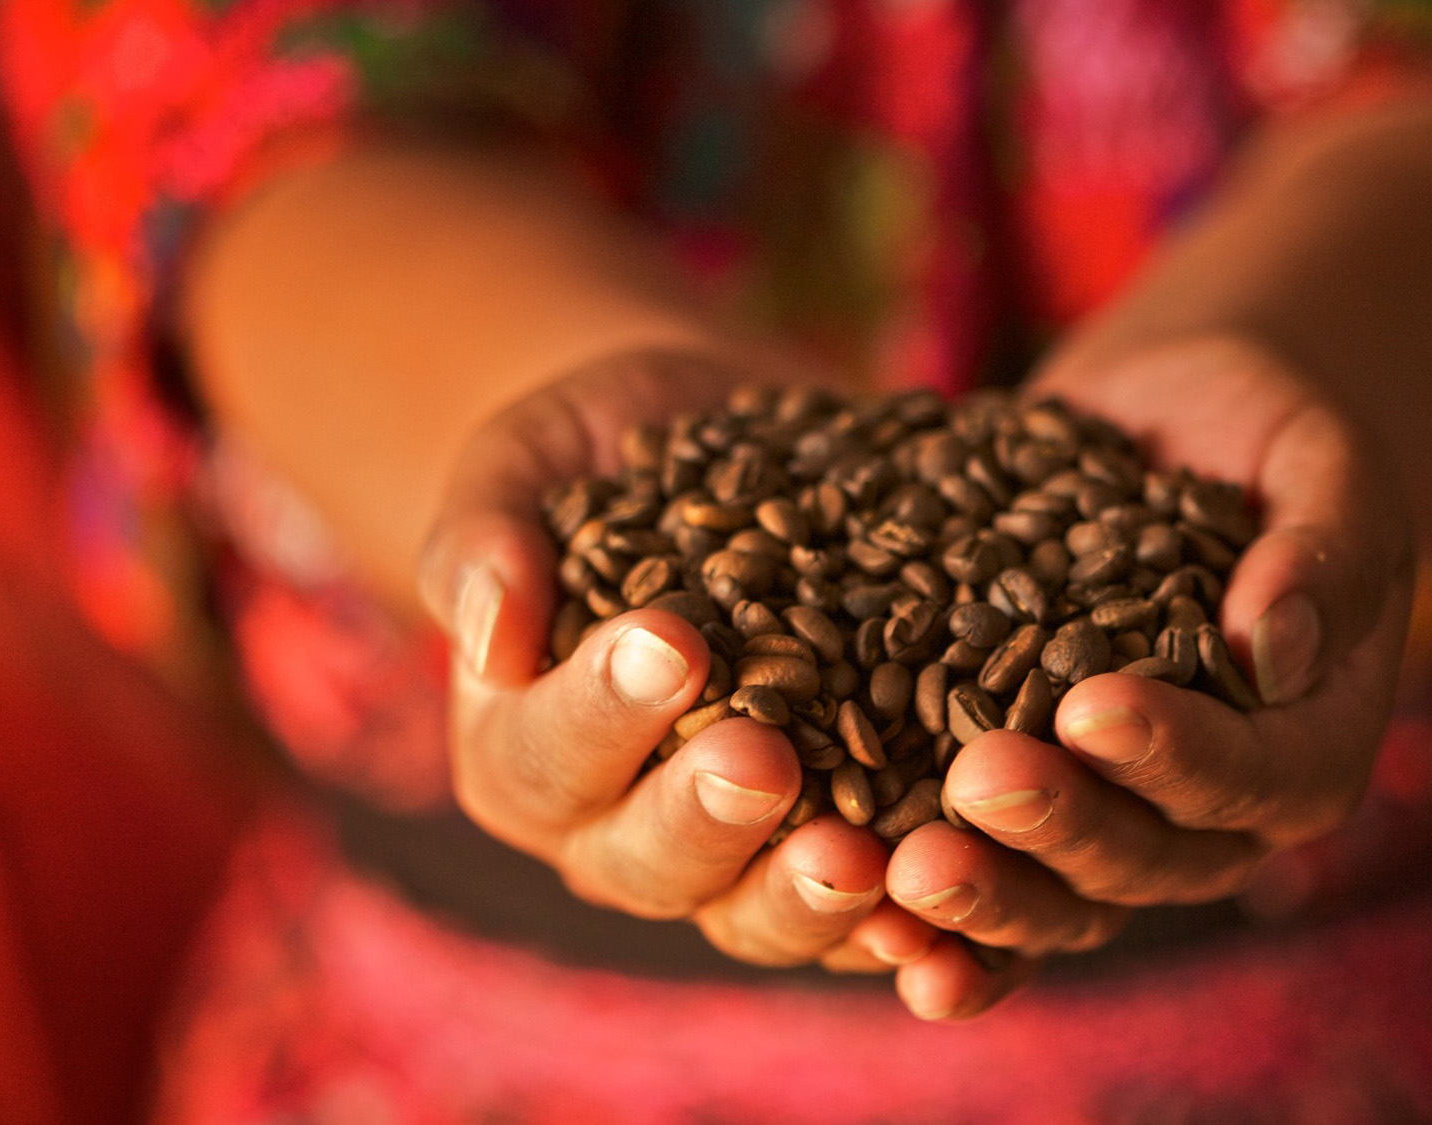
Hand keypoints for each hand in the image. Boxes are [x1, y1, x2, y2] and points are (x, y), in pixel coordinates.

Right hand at [415, 349, 942, 970]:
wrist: (734, 457)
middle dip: (706, 816)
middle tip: (765, 759)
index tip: (670, 643)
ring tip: (866, 858)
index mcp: (521, 748)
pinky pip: (865, 922)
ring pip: (755, 917)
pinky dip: (910, 930)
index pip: (546, 751)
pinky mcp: (835, 856)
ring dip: (809, 900)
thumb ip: (488, 532)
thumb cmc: (610, 454)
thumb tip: (482, 630)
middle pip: (647, 861)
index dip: (602, 710)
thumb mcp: (536, 458)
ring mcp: (731, 860)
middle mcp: (614, 829)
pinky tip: (948, 920)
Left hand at [884, 335, 1414, 1018]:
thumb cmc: (1259, 431)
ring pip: (1062, 899)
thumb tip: (1274, 646)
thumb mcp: (1316, 458)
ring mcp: (1117, 825)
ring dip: (988, 895)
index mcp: (1311, 743)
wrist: (1155, 422)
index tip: (1090, 709)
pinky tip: (878, 935)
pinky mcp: (1030, 817)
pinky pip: (992, 900)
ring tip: (908, 871)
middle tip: (979, 782)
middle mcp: (1219, 815)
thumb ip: (1324, 549)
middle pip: (1148, 858)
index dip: (1177, 755)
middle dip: (1061, 827)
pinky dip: (941, 933)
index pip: (1258, 775)